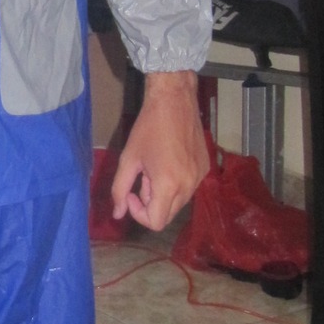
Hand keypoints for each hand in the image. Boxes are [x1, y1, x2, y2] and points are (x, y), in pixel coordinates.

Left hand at [111, 71, 210, 230]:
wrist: (174, 101)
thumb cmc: (148, 128)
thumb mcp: (128, 159)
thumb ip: (119, 189)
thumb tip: (118, 214)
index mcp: (169, 185)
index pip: (156, 222)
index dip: (139, 214)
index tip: (131, 193)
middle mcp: (189, 186)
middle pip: (168, 215)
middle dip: (151, 203)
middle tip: (142, 178)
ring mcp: (200, 177)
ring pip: (179, 202)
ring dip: (163, 194)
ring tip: (155, 168)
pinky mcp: (205, 168)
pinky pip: (189, 188)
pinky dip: (176, 183)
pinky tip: (168, 162)